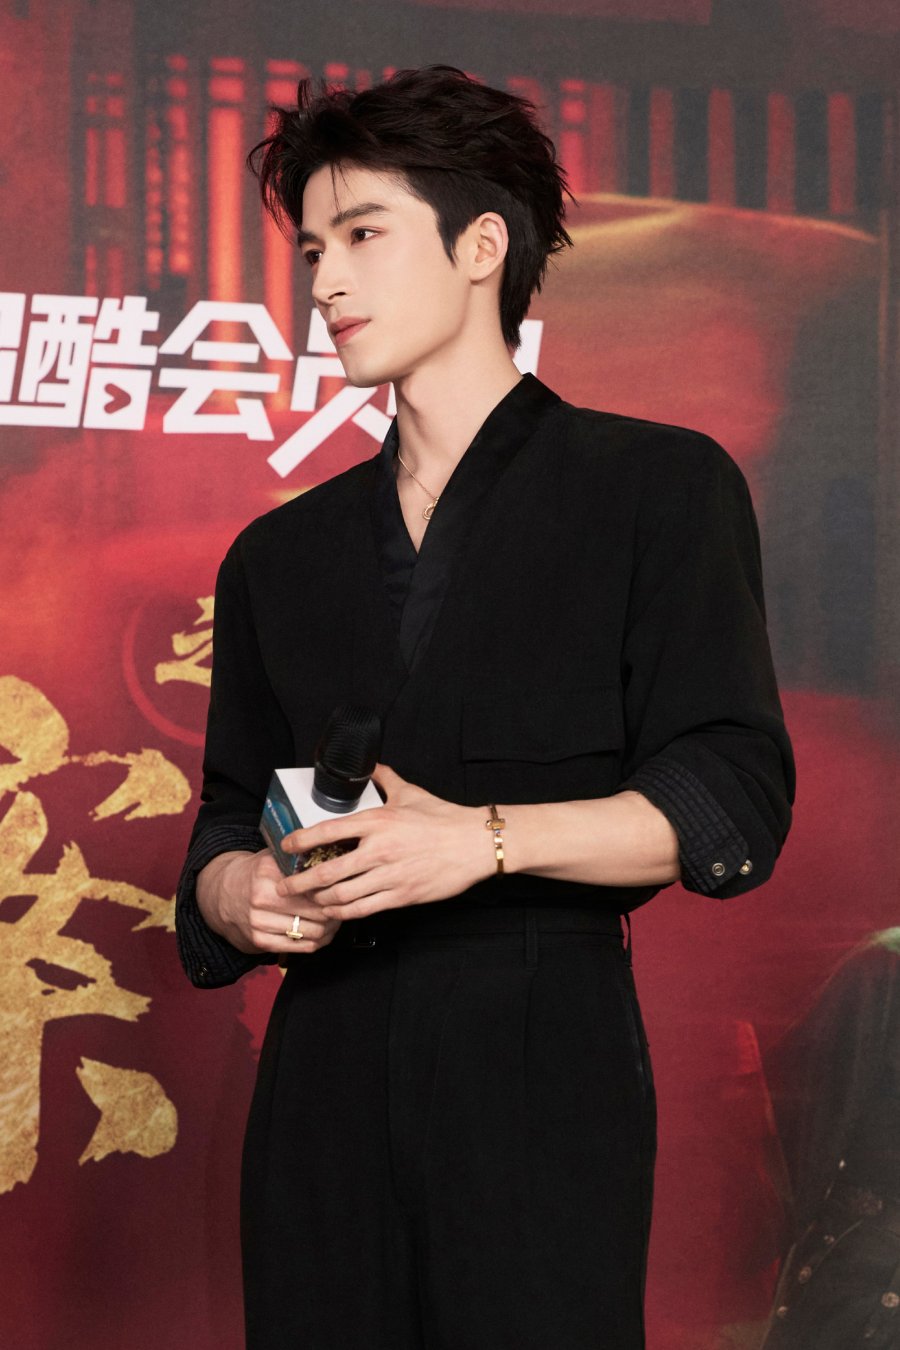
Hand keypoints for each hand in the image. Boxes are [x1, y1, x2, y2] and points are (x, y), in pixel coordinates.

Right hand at [195, 847, 343, 955]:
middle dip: (336, 910)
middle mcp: (261, 898)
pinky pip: (301, 946)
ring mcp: (259, 922)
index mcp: (267, 873)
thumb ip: (299, 856)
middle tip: (345, 905)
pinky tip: (323, 933)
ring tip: (336, 919)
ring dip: (330, 928)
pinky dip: (318, 941)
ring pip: (312, 931)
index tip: (344, 887)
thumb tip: (335, 856)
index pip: (314, 885)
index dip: (334, 888)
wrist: (224, 895)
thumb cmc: (256, 875)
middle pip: (316, 910)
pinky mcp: (260, 941)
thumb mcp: (273, 857)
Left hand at [274, 764, 496, 920]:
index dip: (300, 841)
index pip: (327, 831)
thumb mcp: (410, 792)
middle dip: (299, 883)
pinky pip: (363, 909)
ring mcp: (389, 875)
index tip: (286, 846)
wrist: (474, 843)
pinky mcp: (401, 895)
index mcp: (377, 821)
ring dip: (320, 901)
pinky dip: (344, 913)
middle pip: (327, 872)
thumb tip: (371, 765)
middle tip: (284, 887)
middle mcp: (378, 849)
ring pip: (342, 896)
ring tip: (310, 901)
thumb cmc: (443, 817)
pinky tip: (336, 911)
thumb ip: (385, 778)